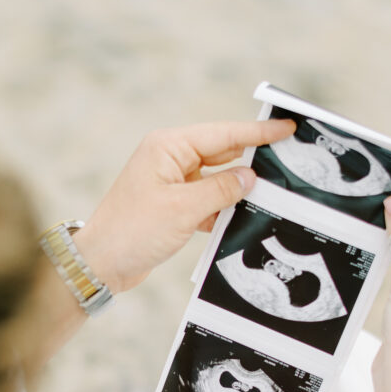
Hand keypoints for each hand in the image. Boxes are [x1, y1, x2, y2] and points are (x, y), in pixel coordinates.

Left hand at [74, 118, 295, 292]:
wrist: (101, 264)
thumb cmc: (132, 231)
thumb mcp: (184, 210)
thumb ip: (221, 190)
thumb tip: (250, 177)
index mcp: (169, 147)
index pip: (224, 134)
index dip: (258, 132)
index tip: (287, 127)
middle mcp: (169, 159)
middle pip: (222, 152)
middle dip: (252, 157)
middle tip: (288, 157)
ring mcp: (170, 182)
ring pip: (216, 179)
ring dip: (237, 188)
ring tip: (272, 190)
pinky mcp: (171, 205)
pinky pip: (206, 200)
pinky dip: (222, 208)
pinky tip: (242, 217)